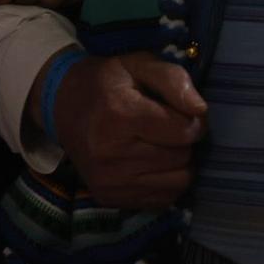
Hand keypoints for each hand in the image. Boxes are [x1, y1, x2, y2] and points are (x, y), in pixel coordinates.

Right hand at [36, 50, 206, 208]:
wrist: (63, 107)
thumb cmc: (107, 82)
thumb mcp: (139, 64)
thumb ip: (174, 80)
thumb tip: (200, 111)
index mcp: (120, 114)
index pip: (183, 130)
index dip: (193, 119)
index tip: (183, 111)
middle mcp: (111, 154)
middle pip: (181, 157)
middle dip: (184, 141)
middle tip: (169, 127)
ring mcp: (109, 181)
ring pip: (177, 182)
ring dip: (179, 164)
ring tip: (162, 146)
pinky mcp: (109, 198)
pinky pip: (162, 199)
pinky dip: (165, 182)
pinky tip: (152, 164)